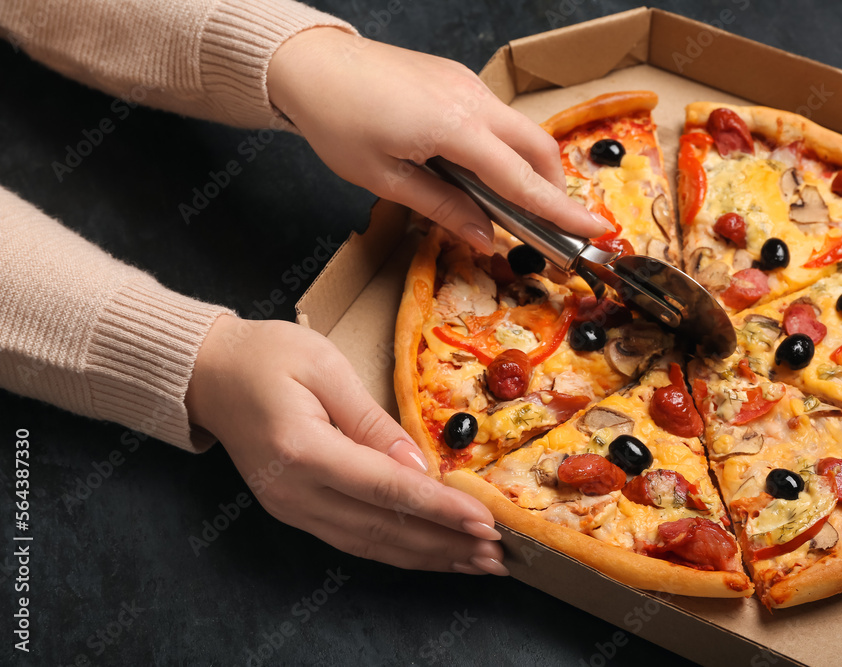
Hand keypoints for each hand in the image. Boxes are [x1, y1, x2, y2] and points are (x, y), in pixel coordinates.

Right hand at [186, 315, 506, 575]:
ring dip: (428, 557)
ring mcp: (291, 508)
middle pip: (383, 529)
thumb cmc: (266, 356)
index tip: (485, 523)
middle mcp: (294, 492)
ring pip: (370, 545)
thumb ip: (372, 420)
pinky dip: (397, 551)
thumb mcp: (325, 367)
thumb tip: (418, 466)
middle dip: (446, 544)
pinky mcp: (294, 511)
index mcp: (303, 450)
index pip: (386, 490)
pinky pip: (352, 539)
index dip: (440, 510)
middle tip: (498, 555)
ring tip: (476, 563)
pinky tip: (431, 554)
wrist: (207, 375)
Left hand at [266, 27, 611, 252]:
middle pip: (538, 147)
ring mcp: (467, 84)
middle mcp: (472, 101)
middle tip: (551, 223)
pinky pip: (496, 117)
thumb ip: (442, 208)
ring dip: (527, 166)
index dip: (560, 209)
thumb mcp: (385, 179)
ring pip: (519, 130)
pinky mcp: (456, 78)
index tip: (596, 228)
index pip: (522, 179)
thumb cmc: (338, 121)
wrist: (310, 63)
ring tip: (510, 202)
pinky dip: (503, 147)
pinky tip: (479, 169)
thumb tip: (485, 237)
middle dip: (553, 187)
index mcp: (455, 129)